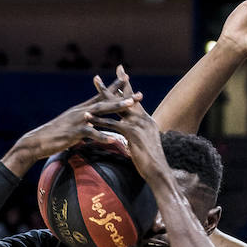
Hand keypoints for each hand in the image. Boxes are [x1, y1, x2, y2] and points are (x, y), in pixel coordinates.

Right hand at [11, 72, 141, 166]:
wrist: (37, 141)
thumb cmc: (55, 136)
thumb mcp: (72, 127)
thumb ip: (85, 125)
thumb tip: (94, 126)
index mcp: (82, 110)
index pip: (101, 95)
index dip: (114, 87)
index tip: (127, 79)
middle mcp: (81, 111)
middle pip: (105, 101)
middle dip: (122, 97)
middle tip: (138, 94)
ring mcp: (78, 121)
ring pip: (101, 113)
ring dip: (116, 109)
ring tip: (131, 107)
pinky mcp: (73, 133)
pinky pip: (90, 134)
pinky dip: (102, 136)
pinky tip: (113, 139)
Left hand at [88, 67, 166, 183]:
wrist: (159, 171)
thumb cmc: (152, 162)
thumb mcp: (145, 144)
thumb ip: (138, 135)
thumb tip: (131, 134)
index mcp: (146, 120)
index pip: (133, 100)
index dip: (125, 87)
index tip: (119, 75)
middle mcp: (143, 119)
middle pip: (124, 99)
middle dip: (111, 86)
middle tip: (97, 78)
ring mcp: (138, 124)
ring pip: (116, 108)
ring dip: (102, 99)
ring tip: (88, 95)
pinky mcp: (132, 133)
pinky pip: (112, 124)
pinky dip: (99, 121)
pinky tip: (89, 118)